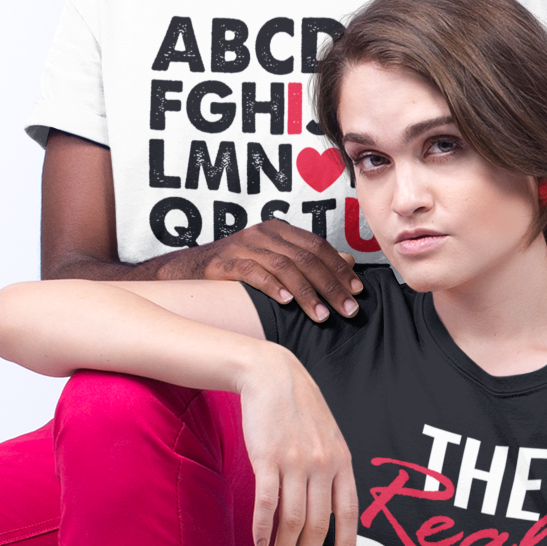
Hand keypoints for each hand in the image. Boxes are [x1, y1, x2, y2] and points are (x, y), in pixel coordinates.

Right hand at [160, 221, 362, 321]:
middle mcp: (263, 233)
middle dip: (331, 285)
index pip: (318, 247)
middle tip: (348, 310)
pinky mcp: (224, 262)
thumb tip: (349, 262)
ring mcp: (242, 246)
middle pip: (306, 257)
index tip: (357, 292)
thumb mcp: (276, 260)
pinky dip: (272, 287)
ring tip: (322, 315)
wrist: (188, 271)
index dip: (340, 269)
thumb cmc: (237, 268)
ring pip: (284, 266)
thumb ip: (309, 260)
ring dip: (307, 293)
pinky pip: (252, 272)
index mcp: (279, 230)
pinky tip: (286, 303)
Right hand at [237, 346, 357, 545]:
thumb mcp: (328, 438)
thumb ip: (332, 471)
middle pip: (319, 525)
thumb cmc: (299, 410)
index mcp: (342, 462)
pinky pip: (266, 504)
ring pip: (293, 521)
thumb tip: (333, 510)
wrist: (272, 376)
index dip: (346, 545)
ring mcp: (295, 463)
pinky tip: (259, 545)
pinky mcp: (267, 459)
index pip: (349, 513)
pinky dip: (262, 529)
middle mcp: (322, 465)